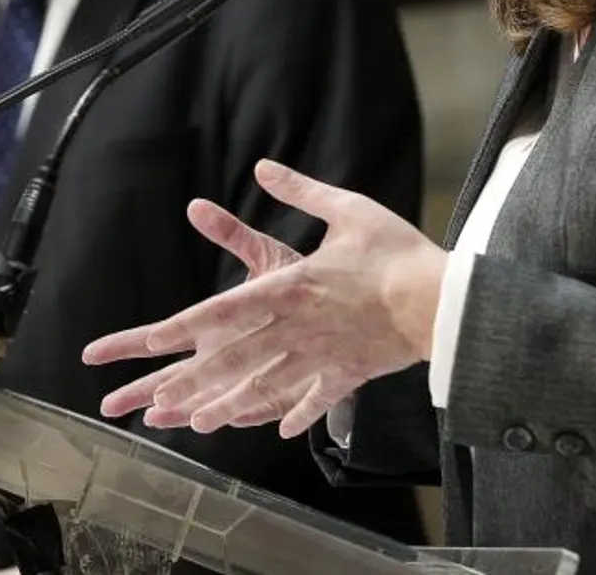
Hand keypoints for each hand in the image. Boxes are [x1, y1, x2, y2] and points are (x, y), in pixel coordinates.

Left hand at [82, 159, 445, 437]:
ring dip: (229, 406)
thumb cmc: (395, 251)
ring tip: (199, 423)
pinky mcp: (348, 374)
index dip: (186, 324)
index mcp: (292, 286)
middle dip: (193, 380)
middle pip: (236, 358)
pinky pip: (316, 399)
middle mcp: (297, 327)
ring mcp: (321, 356)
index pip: (226, 308)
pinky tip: (278, 429)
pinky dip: (297, 414)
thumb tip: (263, 166)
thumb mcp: (347, 209)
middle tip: (157, 400)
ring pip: (265, 387)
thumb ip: (300, 191)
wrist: (443, 302)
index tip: (153, 337)